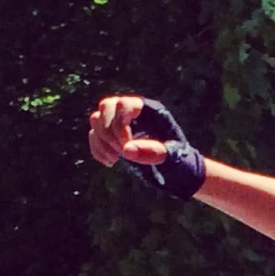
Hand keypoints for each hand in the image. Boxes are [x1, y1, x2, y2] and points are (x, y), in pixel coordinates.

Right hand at [87, 94, 206, 199]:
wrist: (178, 172)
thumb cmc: (180, 162)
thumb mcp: (173, 158)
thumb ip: (153, 152)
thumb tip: (127, 150)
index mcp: (150, 111)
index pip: (123, 104)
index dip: (119, 124)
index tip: (126, 145)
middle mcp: (133, 112)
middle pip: (105, 107)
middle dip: (108, 132)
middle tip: (121, 153)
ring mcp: (121, 123)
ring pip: (96, 119)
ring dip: (101, 141)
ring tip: (116, 158)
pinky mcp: (113, 137)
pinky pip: (94, 135)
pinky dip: (97, 149)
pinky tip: (110, 162)